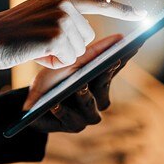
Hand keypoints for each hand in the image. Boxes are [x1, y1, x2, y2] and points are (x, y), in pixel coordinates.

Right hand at [0, 0, 144, 69]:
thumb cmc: (8, 36)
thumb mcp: (37, 20)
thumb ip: (61, 22)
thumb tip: (90, 41)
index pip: (96, 1)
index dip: (120, 10)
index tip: (141, 14)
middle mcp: (63, 2)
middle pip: (87, 37)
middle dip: (68, 47)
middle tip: (39, 44)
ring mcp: (62, 18)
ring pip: (79, 51)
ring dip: (59, 56)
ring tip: (34, 48)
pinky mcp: (58, 34)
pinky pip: (68, 59)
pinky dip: (53, 63)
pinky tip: (34, 54)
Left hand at [22, 34, 138, 132]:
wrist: (32, 103)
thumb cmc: (53, 80)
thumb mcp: (69, 63)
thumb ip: (94, 52)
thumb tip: (120, 37)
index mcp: (100, 81)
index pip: (115, 67)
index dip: (124, 57)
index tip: (131, 46)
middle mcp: (99, 100)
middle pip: (104, 87)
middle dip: (105, 75)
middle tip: (107, 63)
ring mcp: (87, 115)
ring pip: (90, 105)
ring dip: (84, 95)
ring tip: (80, 86)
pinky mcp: (73, 126)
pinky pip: (69, 119)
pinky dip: (62, 111)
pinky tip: (55, 105)